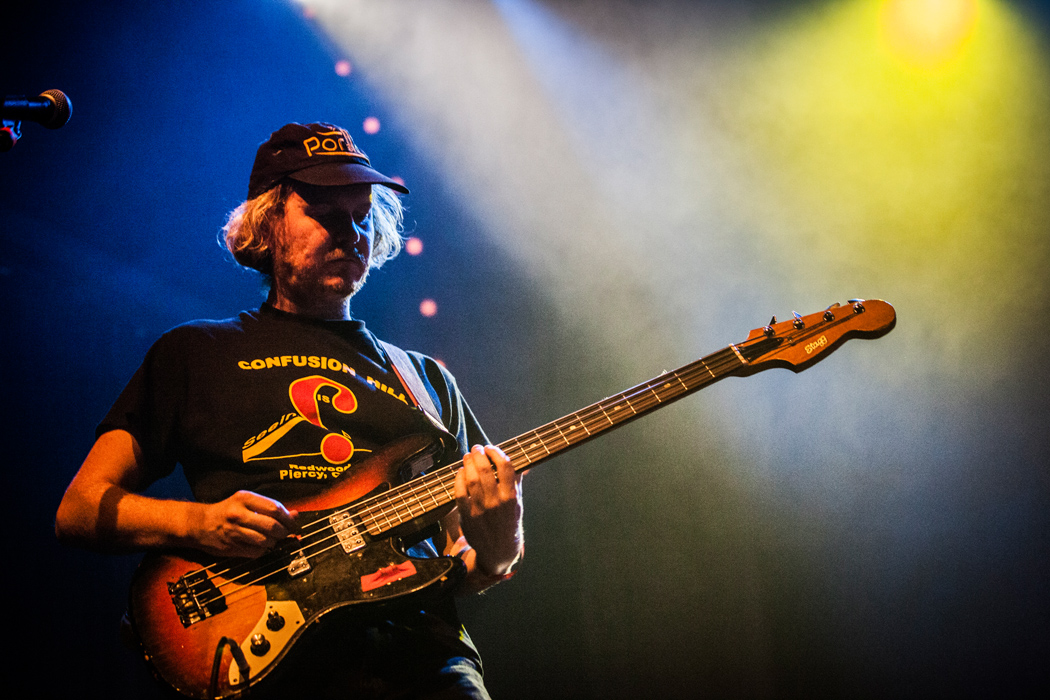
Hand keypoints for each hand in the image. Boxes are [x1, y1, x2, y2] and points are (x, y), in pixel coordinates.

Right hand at [191, 490, 297, 557]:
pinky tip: (260, 545)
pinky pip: (256, 552)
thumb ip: (270, 507)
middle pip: (272, 526)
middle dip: (284, 532)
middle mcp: (238, 514)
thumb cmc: (227, 511)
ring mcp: (234, 532)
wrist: (199, 524)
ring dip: (274, 542)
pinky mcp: (231, 547)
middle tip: (285, 532)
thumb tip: (295, 515)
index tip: (293, 523)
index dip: (288, 518)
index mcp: (244, 498)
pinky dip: (263, 550)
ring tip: (272, 538)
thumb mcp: (247, 502)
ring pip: (266, 541)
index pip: (274, 508)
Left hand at [454, 445, 522, 575]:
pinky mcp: (467, 517)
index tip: (491, 448)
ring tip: (467, 457)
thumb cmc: (509, 523)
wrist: (499, 550)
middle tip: (476, 448)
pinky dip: (459, 480)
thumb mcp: (518, 504)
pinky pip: (460, 493)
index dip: (497, 453)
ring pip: (472, 479)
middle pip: (486, 470)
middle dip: (479, 455)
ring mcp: (481, 510)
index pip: (506, 467)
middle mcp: (496, 502)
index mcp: (511, 497)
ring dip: (468, 464)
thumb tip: (523, 465)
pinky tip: (460, 473)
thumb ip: (517, 483)